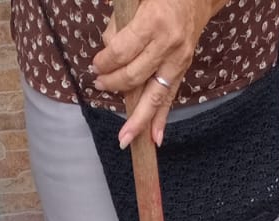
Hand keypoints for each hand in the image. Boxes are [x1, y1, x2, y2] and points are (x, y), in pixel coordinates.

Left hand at [92, 0, 213, 147]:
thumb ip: (120, 24)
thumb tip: (109, 50)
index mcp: (153, 22)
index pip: (122, 52)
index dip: (105, 63)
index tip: (95, 65)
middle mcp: (168, 45)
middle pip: (135, 77)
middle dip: (114, 84)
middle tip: (100, 84)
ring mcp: (178, 60)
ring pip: (154, 96)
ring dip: (138, 119)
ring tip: (125, 138)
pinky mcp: (183, 69)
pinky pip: (169, 98)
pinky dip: (161, 120)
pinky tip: (154, 139)